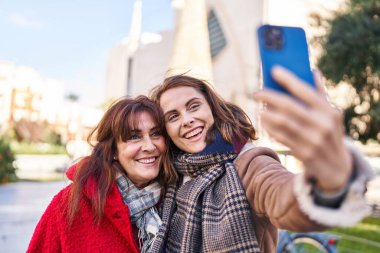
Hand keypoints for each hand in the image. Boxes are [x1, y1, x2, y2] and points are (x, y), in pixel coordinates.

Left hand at [253, 66, 352, 191]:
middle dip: (269, 97)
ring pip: (281, 122)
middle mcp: (322, 125)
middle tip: (256, 92)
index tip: (273, 70)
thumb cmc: (330, 134)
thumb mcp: (331, 115)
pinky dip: (269, 128)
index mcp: (329, 112)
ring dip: (266, 113)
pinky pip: (280, 137)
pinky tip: (264, 122)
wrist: (337, 168)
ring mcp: (312, 141)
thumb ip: (320, 94)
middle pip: (288, 106)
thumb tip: (313, 71)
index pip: (305, 91)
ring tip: (259, 108)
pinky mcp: (303, 153)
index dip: (288, 79)